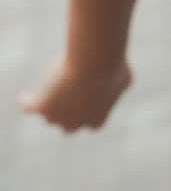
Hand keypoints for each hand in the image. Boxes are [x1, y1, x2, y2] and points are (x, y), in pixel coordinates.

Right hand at [17, 57, 131, 132]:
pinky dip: (26, 103)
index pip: (92, 120)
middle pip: (69, 125)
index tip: (89, 94)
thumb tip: (120, 80)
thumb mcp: (124, 75)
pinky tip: (24, 97)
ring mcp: (57, 118)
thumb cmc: (112, 68)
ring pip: (50, 117)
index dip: (90, 107)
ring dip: (49, 107)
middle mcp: (76, 125)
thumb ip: (121, 82)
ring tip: (47, 93)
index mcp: (97, 121)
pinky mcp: (42, 107)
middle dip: (69, 113)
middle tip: (69, 96)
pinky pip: (30, 107)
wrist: (94, 66)